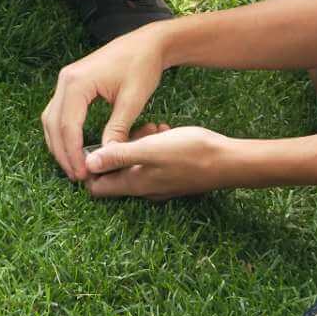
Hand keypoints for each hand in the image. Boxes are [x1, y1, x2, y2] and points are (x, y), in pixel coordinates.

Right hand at [41, 27, 167, 181]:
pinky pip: (59, 111)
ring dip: (59, 143)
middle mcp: (65, 80)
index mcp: (77, 83)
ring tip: (74, 165)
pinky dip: (62, 131)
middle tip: (77, 176)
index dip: (73, 153)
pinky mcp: (72, 83)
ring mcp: (66, 80)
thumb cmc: (142, 67)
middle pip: (53, 124)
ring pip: (51, 118)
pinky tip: (73, 147)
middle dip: (62, 152)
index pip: (67, 126)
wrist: (146, 43)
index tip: (83, 174)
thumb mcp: (132, 100)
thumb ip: (117, 129)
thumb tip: (107, 156)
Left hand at [83, 125, 235, 199]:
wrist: (230, 161)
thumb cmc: (191, 153)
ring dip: (137, 143)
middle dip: (117, 148)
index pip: (96, 187)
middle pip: (114, 172)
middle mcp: (144, 188)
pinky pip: (152, 161)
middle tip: (133, 130)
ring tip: (153, 127)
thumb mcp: (150, 149)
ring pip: (134, 163)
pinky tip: (165, 131)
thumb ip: (118, 156)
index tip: (96, 143)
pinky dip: (153, 145)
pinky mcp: (171, 175)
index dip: (89, 168)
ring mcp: (159, 183)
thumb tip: (86, 164)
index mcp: (134, 184)